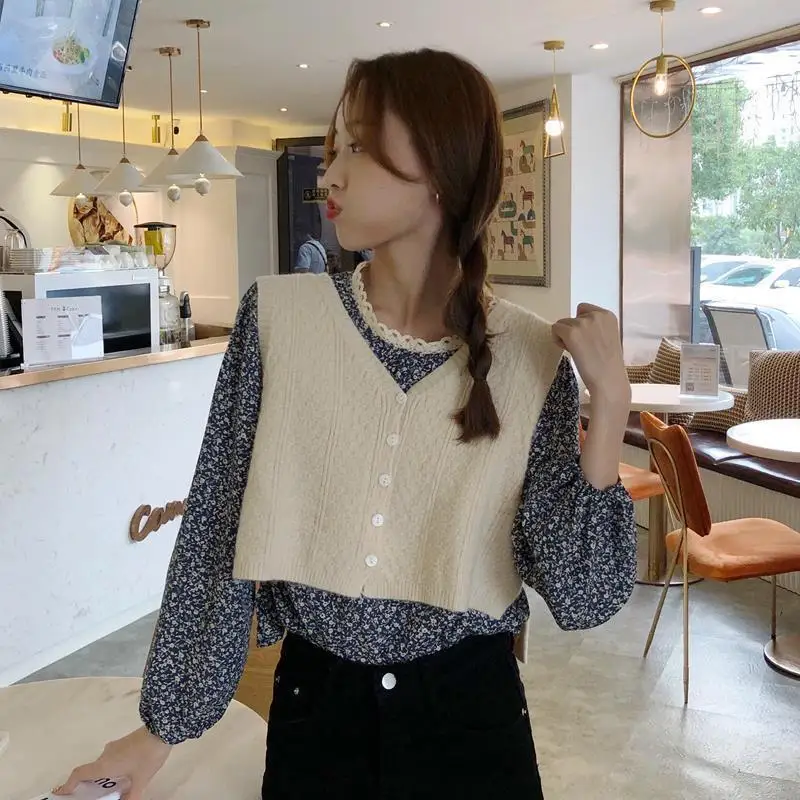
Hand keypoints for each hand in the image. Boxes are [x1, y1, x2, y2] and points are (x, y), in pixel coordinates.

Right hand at [52, 726, 170, 799]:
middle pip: (91, 771)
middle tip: (92, 795)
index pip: (79, 774)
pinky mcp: (124, 742)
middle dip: (89, 784)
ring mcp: (114, 746)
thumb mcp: (141, 780)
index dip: (68, 784)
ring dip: (102, 776)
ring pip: (103, 764)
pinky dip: (111, 768)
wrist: (162, 729)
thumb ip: (131, 796)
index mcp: (104, 765)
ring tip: (109, 788)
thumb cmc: (148, 756)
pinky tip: (122, 775)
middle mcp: (105, 755)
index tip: (62, 793)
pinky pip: (111, 757)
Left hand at [552, 303, 629, 405]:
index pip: (583, 309)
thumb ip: (595, 328)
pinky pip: (555, 329)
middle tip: (582, 347)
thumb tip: (577, 327)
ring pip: (562, 323)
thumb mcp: (608, 337)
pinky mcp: (571, 333)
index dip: (581, 324)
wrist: (608, 379)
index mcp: (607, 315)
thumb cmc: (608, 364)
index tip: (587, 339)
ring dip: (565, 336)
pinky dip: (557, 340)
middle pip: (571, 317)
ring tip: (577, 351)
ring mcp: (583, 323)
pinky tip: (568, 350)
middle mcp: (596, 315)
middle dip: (573, 330)